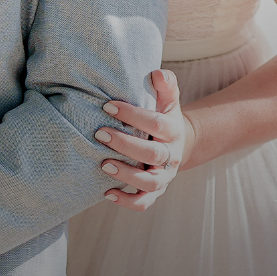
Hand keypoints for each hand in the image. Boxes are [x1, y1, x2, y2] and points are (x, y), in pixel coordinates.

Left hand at [95, 68, 195, 211]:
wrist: (176, 144)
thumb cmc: (163, 116)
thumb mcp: (168, 99)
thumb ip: (165, 85)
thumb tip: (158, 72)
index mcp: (173, 131)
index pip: (156, 123)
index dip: (133, 115)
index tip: (107, 105)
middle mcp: (171, 156)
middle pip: (152, 154)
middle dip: (125, 145)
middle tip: (99, 134)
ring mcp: (164, 176)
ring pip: (150, 183)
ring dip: (127, 175)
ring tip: (103, 165)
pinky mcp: (155, 191)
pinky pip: (143, 202)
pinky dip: (127, 201)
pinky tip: (106, 192)